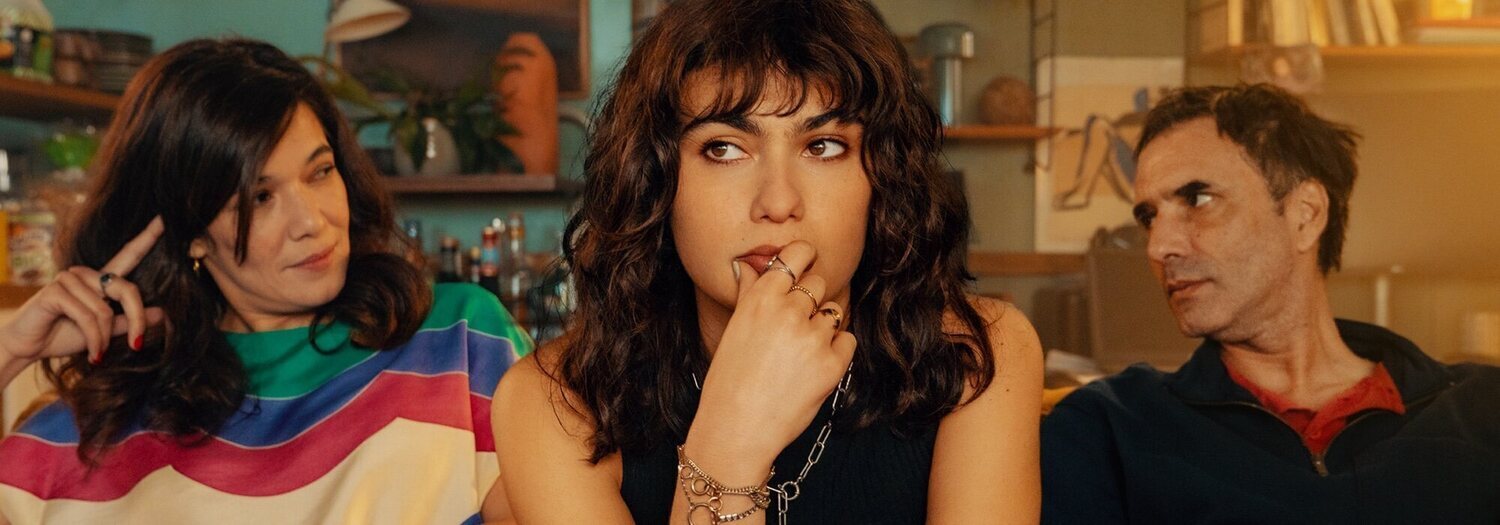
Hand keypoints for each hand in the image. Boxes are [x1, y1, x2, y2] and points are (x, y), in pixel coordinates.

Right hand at [0, 217, 166, 365]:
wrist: (27, 347)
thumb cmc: (62, 335)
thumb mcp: (103, 331)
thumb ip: (128, 321)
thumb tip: (162, 313)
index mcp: (100, 278)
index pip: (128, 254)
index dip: (147, 237)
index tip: (164, 218)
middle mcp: (86, 274)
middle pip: (128, 290)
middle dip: (136, 321)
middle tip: (138, 345)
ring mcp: (69, 279)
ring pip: (105, 310)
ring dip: (105, 338)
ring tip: (98, 353)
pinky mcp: (55, 292)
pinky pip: (87, 317)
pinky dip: (94, 339)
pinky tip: (92, 353)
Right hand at [687, 240, 856, 465]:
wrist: (737, 428)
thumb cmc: (729, 380)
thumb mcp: (735, 329)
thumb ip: (749, 293)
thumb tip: (747, 265)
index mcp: (762, 298)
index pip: (797, 254)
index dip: (805, 256)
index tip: (807, 261)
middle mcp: (789, 311)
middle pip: (818, 283)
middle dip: (811, 300)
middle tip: (795, 326)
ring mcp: (813, 337)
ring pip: (834, 312)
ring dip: (822, 326)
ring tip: (800, 351)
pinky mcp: (832, 364)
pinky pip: (846, 340)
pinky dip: (835, 349)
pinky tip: (813, 366)